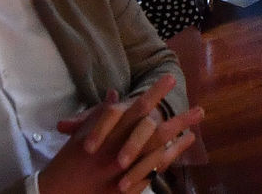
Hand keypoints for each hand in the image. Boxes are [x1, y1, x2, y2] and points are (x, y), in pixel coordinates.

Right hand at [44, 74, 202, 193]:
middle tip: (200, 110)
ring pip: (159, 153)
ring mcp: (127, 170)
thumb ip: (101, 113)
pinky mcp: (130, 187)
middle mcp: (122, 150)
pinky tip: (181, 149)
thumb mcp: (84, 133)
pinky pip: (155, 172)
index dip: (154, 93)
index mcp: (111, 133)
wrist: (62, 191)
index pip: (136, 109)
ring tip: (196, 129)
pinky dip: (169, 158)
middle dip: (178, 120)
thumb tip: (115, 94)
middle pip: (156, 132)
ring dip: (179, 140)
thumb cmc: (71, 160)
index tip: (170, 78)